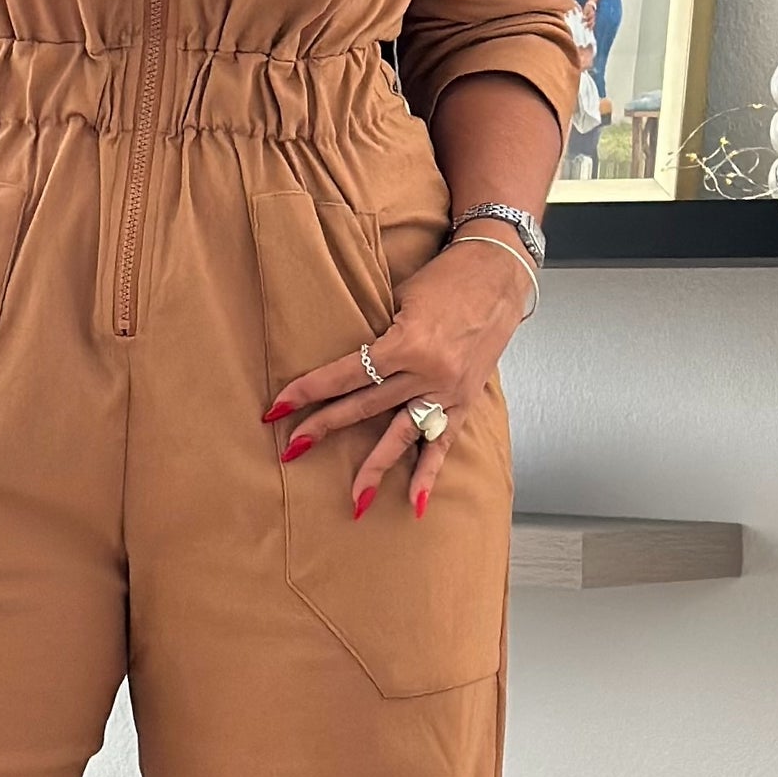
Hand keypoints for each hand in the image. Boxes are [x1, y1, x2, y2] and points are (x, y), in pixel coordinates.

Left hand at [262, 232, 534, 519]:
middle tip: (292, 449)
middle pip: (365, 407)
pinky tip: (414, 503)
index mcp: (407, 343)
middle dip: (325, 427)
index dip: (308, 391)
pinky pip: (443, 443)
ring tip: (355, 499)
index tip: (277, 408)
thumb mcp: (401, 298)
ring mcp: (448, 390)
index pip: (346, 375)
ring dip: (375, 467)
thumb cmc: (447, 278)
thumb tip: (347, 366)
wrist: (500, 273)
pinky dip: (429, 474)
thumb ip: (378, 335)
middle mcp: (427, 373)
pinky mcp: (466, 400)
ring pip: (402, 435)